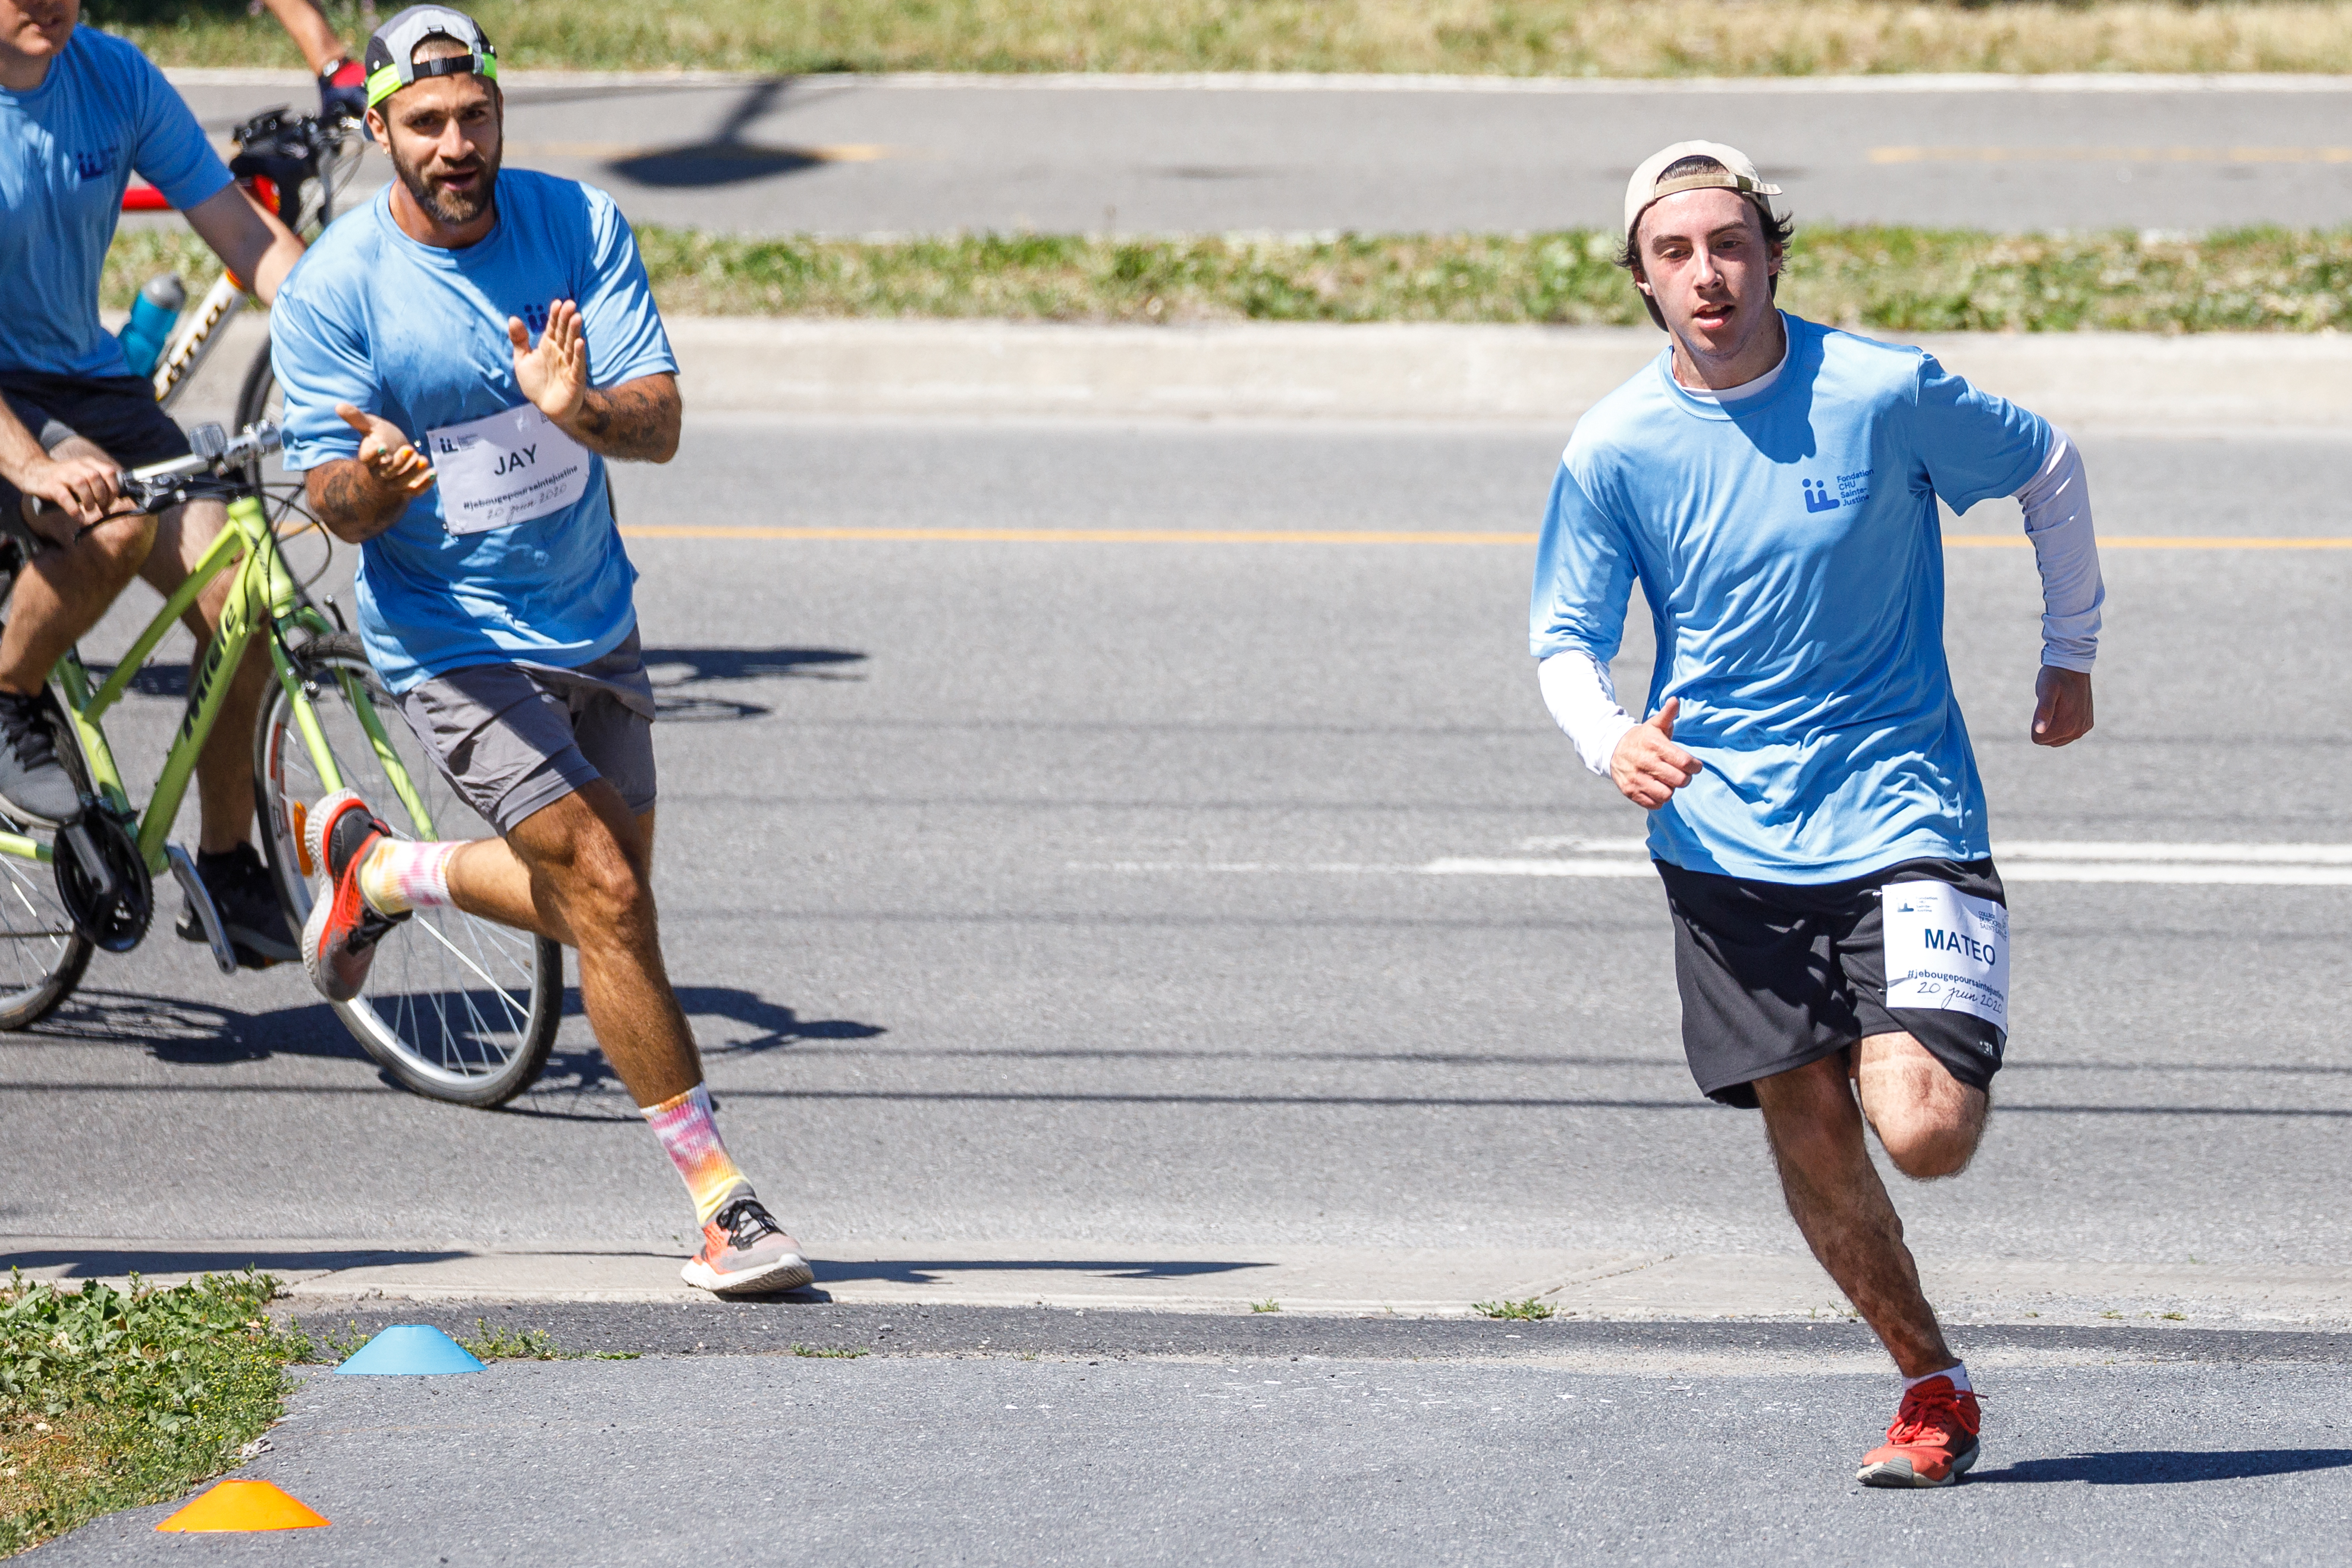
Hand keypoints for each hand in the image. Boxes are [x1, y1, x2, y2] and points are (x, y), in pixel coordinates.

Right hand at [15, 450, 119, 531]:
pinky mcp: (51, 485)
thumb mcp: (84, 474)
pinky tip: (79, 517)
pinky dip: (74, 509)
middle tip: (102, 507)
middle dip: (103, 496)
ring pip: (81, 484)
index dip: (114, 488)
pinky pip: (64, 497)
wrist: (35, 472)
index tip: (112, 501)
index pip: (109, 472)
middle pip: (96, 478)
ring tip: (90, 509)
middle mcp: (76, 466)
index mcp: (88, 463)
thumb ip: (99, 482)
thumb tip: (115, 500)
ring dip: (89, 501)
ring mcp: (63, 475)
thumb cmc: (66, 478)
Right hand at [334, 403, 434, 497]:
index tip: (381, 445)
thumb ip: (357, 418)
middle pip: (386, 473)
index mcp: (368, 459)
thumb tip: (338, 406)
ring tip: (423, 459)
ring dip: (412, 472)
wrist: (395, 453)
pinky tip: (434, 473)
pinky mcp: (408, 487)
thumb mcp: (370, 426)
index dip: (373, 454)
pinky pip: (416, 490)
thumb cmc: (381, 438)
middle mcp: (379, 473)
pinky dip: (425, 484)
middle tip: (409, 448)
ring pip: (401, 483)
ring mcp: (394, 482)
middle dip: (398, 462)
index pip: (367, 460)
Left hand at [509, 299, 587, 426]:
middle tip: (570, 304)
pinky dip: (579, 354)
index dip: (555, 316)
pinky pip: (577, 364)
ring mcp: (569, 365)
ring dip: (574, 332)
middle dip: (566, 319)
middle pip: (563, 333)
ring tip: (577, 317)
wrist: (547, 408)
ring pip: (572, 345)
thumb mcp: (522, 360)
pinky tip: (580, 342)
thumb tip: (512, 318)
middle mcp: (560, 353)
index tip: (557, 303)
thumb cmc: (536, 384)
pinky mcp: (575, 378)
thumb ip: (519, 340)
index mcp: (548, 346)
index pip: (552, 328)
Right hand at [1610, 697, 1703, 808]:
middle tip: (1681, 774)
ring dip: (1671, 789)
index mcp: (1655, 745)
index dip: (1695, 767)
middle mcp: (1645, 762)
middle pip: (1679, 780)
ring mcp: (1637, 778)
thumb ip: (1667, 714)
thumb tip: (1675, 700)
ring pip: (1667, 794)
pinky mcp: (1630, 791)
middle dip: (1685, 778)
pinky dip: (1659, 799)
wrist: (1611, 749)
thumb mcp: (1654, 725)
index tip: (1694, 766)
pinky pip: (1654, 804)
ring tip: (1668, 782)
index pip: (1685, 762)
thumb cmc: (1642, 738)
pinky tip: (1657, 788)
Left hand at [2032, 666, 2093, 746]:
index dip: (2036, 722)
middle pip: (2048, 740)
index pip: (2038, 739)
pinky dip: (2063, 723)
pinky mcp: (2087, 724)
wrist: (2073, 666)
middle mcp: (2077, 732)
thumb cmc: (2055, 677)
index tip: (2044, 706)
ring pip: (2057, 738)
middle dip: (2045, 724)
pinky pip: (2068, 733)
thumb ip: (2043, 711)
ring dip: (2054, 724)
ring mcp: (2084, 729)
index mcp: (2066, 727)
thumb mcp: (2045, 691)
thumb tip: (2039, 731)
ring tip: (2059, 705)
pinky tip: (2066, 707)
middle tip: (2052, 704)